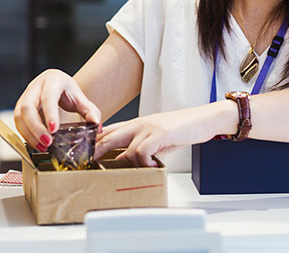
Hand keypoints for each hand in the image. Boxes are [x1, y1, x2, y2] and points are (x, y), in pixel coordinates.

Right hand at [14, 69, 101, 151]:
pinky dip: (25, 134)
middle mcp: (36, 87)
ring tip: (43, 147)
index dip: (49, 114)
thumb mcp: (81, 98)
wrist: (56, 84)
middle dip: (36, 128)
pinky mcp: (20, 106)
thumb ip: (90, 111)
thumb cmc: (67, 91)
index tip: (54, 130)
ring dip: (29, 133)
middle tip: (48, 143)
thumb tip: (96, 126)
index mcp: (53, 81)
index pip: (48, 97)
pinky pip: (17, 121)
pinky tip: (36, 144)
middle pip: (28, 107)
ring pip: (19, 115)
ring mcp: (25, 96)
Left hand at [95, 102, 230, 166]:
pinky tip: (153, 165)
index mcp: (136, 124)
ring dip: (129, 163)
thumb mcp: (156, 139)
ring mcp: (148, 128)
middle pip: (109, 136)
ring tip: (141, 168)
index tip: (86, 153)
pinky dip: (144, 162)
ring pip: (125, 148)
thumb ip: (139, 147)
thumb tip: (123, 160)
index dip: (95, 141)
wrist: (202, 119)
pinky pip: (141, 151)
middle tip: (88, 163)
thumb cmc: (181, 129)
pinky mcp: (159, 134)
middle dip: (96, 151)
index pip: (109, 130)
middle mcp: (139, 124)